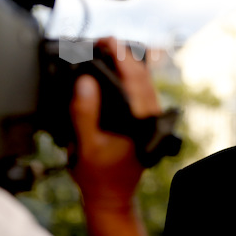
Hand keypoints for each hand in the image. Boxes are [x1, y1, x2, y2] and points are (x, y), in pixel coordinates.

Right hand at [69, 37, 156, 235]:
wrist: (111, 195)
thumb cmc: (99, 175)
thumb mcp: (85, 145)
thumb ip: (84, 113)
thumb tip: (85, 82)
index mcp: (140, 119)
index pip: (135, 77)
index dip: (121, 54)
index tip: (107, 40)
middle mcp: (150, 115)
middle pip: (142, 74)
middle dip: (123, 54)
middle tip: (101, 42)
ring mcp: (151, 116)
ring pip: (145, 80)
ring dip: (127, 63)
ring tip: (106, 50)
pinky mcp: (147, 118)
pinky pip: (142, 89)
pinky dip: (130, 75)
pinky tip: (116, 69)